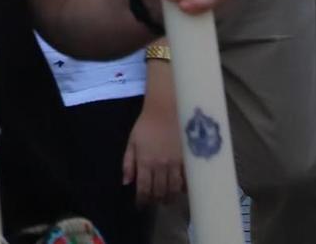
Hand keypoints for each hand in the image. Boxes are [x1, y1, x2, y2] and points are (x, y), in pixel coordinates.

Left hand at [122, 82, 185, 205]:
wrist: (167, 109)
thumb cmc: (147, 124)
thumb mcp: (132, 141)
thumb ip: (128, 162)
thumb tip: (126, 183)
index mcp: (145, 161)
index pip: (143, 188)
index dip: (141, 200)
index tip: (140, 206)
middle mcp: (161, 165)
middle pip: (159, 191)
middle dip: (155, 200)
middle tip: (154, 202)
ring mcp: (177, 164)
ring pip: (174, 189)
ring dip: (170, 197)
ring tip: (167, 199)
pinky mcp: (189, 160)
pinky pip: (188, 180)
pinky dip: (184, 188)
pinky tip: (181, 190)